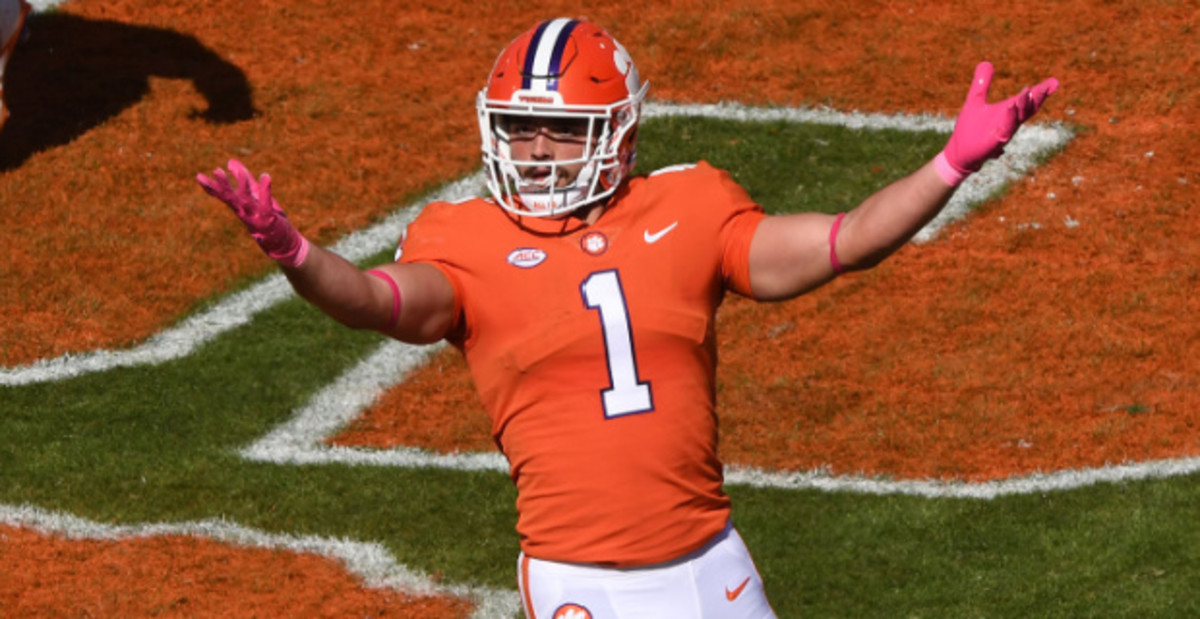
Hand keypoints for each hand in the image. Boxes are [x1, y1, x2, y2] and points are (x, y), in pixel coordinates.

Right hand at [197, 159, 309, 267]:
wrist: (283, 245)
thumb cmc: (267, 218)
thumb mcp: (254, 196)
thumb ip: (244, 180)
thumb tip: (230, 161)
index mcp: (239, 207)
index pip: (223, 196)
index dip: (211, 188)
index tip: (198, 177)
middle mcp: (245, 213)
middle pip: (231, 199)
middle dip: (223, 186)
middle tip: (216, 171)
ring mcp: (256, 217)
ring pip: (247, 200)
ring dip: (243, 185)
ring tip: (241, 171)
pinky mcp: (270, 218)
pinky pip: (266, 203)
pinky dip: (265, 189)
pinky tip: (266, 176)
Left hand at [936, 62, 1058, 184]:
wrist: (959, 154)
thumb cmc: (969, 129)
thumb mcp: (975, 100)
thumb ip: (982, 83)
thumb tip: (986, 63)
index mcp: (1008, 111)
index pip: (1028, 100)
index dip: (1041, 91)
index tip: (1055, 82)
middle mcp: (1010, 121)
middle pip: (1029, 108)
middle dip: (1039, 97)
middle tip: (1050, 85)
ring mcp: (1003, 132)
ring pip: (1018, 118)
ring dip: (1023, 105)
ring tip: (1028, 91)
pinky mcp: (994, 142)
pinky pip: (1004, 129)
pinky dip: (1008, 118)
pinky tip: (1010, 106)